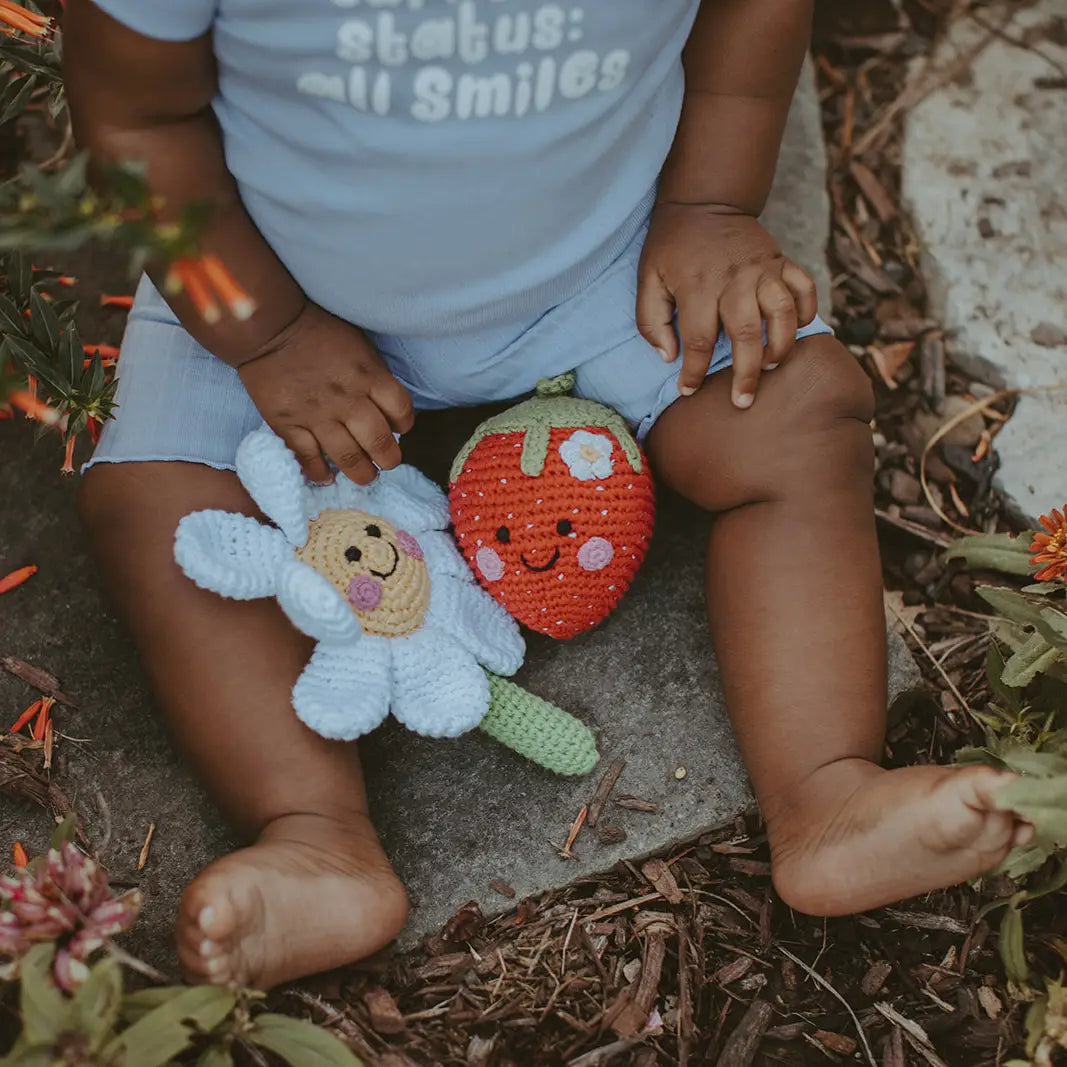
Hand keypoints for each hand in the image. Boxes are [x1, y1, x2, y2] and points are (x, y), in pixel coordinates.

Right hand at [238, 302, 413, 484]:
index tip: (399, 429)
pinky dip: (319, 472)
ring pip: (347, 457)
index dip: (404, 424)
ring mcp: (317, 416)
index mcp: (369, 376)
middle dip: (388, 459)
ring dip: (361, 473)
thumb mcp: (359, 345)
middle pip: (379, 442)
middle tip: (386, 462)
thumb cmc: (318, 332)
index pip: (400, 411)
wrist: (269, 328)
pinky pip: (308, 458)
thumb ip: (374, 375)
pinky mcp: (288, 425)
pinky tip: (326, 476)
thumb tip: (384, 406)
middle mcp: (348, 400)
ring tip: (365, 476)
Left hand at [637, 204, 818, 408]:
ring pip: (783, 313)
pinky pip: (804, 288)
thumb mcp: (648, 280)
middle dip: (745, 373)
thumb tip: (669, 357)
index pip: (699, 340)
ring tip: (772, 366)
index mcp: (698, 287)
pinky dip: (807, 310)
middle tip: (743, 400)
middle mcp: (735, 279)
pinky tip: (796, 330)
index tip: (689, 390)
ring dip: (781, 344)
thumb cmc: (672, 248)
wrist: (704, 202)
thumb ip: (651, 321)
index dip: (694, 372)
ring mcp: (763, 269)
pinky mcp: (781, 260)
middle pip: (746, 334)